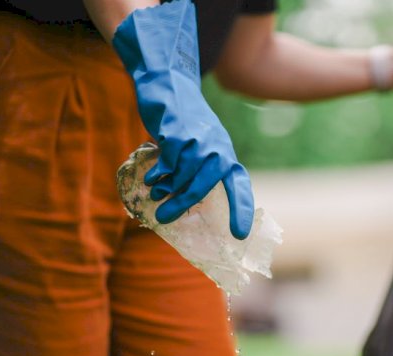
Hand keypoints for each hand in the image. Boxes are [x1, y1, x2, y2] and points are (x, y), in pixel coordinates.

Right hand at [113, 0, 253, 238]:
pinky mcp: (178, 134)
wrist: (170, 83)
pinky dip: (157, 173)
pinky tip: (151, 178)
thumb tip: (186, 200)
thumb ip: (199, 170)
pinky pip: (168, 163)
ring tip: (156, 195)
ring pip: (182, 176)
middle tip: (165, 218)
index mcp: (226, 154)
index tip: (240, 235)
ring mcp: (199, 141)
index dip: (241, 210)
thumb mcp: (202, 145)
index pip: (239, 186)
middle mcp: (217, 149)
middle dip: (182, 204)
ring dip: (166, 189)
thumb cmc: (184, 121)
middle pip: (202, 187)